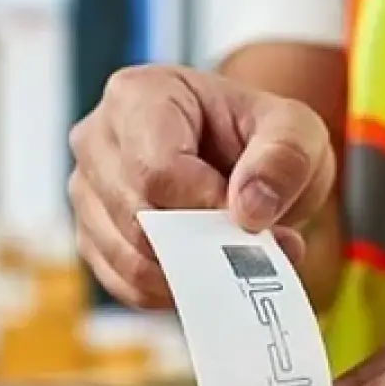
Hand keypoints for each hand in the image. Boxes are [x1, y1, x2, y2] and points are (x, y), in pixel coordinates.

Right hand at [68, 65, 334, 308]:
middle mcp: (96, 140)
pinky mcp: (92, 238)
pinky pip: (126, 285)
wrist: (243, 157)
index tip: (251, 217)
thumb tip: (249, 212)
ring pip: (129, 259)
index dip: (206, 206)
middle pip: (138, 218)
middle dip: (204, 243)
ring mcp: (87, 192)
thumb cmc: (261, 136)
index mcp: (137, 95)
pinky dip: (174, 290)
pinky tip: (208, 269)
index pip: (157, 170)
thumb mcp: (296, 131)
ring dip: (194, 272)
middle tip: (257, 244)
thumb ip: (284, 159)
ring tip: (239, 254)